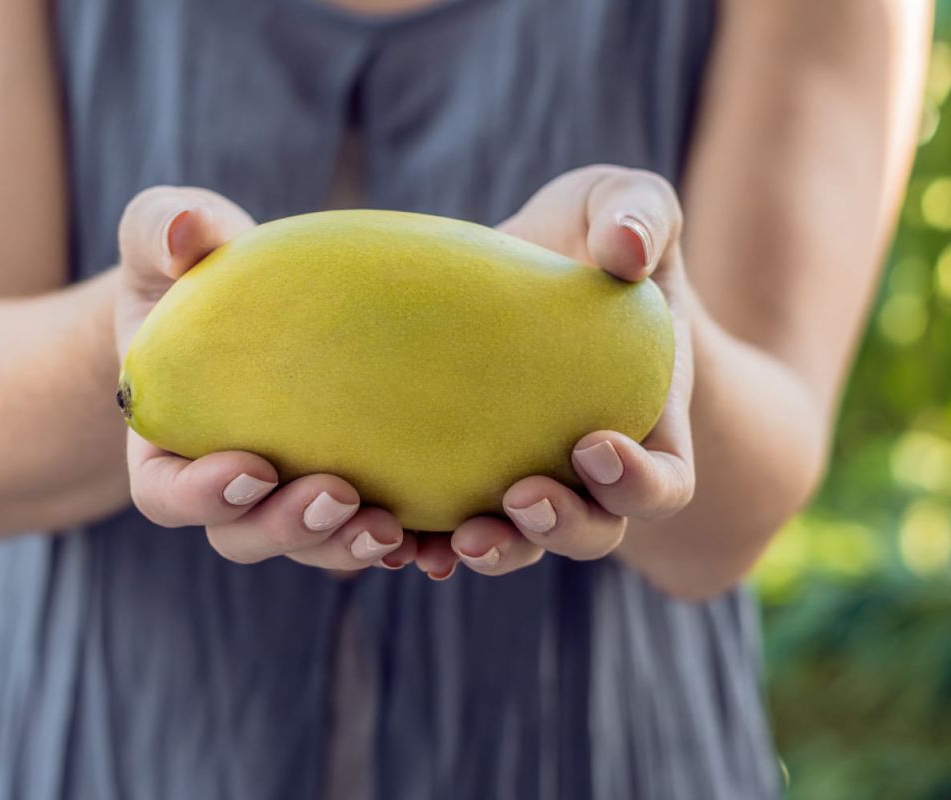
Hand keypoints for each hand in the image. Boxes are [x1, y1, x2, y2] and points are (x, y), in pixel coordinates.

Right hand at [115, 186, 419, 571]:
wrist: (263, 289)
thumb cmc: (203, 260)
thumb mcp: (175, 231)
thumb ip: (161, 226)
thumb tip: (181, 230)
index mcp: (169, 444)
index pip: (166, 493)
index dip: (200, 496)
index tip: (251, 465)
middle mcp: (226, 487)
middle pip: (241, 536)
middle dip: (285, 528)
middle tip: (337, 495)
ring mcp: (287, 495)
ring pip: (308, 547)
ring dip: (344, 545)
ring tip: (393, 526)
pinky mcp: (348, 489)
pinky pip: (368, 530)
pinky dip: (402, 538)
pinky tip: (439, 529)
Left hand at [422, 166, 696, 578]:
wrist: (536, 260)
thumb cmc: (593, 234)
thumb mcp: (621, 202)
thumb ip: (641, 215)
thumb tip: (627, 250)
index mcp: (645, 421)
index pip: (663, 483)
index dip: (638, 483)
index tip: (593, 443)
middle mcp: (588, 468)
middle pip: (592, 532)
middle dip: (561, 528)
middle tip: (520, 498)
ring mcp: (527, 476)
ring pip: (520, 544)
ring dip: (491, 550)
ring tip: (451, 543)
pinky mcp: (465, 471)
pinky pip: (449, 525)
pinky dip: (425, 540)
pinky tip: (390, 536)